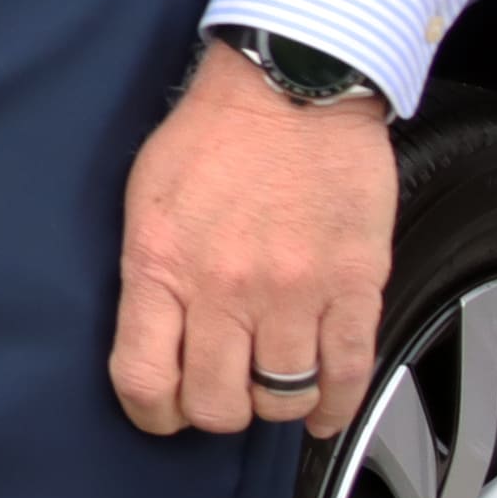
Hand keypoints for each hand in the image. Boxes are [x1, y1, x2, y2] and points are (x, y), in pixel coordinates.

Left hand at [110, 41, 396, 440]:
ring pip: (281, 398)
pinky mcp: (353, 286)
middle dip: (213, 410)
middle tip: (219, 391)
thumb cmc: (216, 132)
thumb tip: (152, 337)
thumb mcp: (146, 199)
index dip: (150, 413)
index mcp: (163, 264)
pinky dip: (334, 406)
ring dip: (271, 400)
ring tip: (267, 380)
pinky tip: (321, 409)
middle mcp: (226, 287)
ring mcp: (294, 291)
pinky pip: (347, 374)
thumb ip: (148, 274)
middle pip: (216, 405)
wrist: (293, 84)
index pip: (143, 380)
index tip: (160, 410)